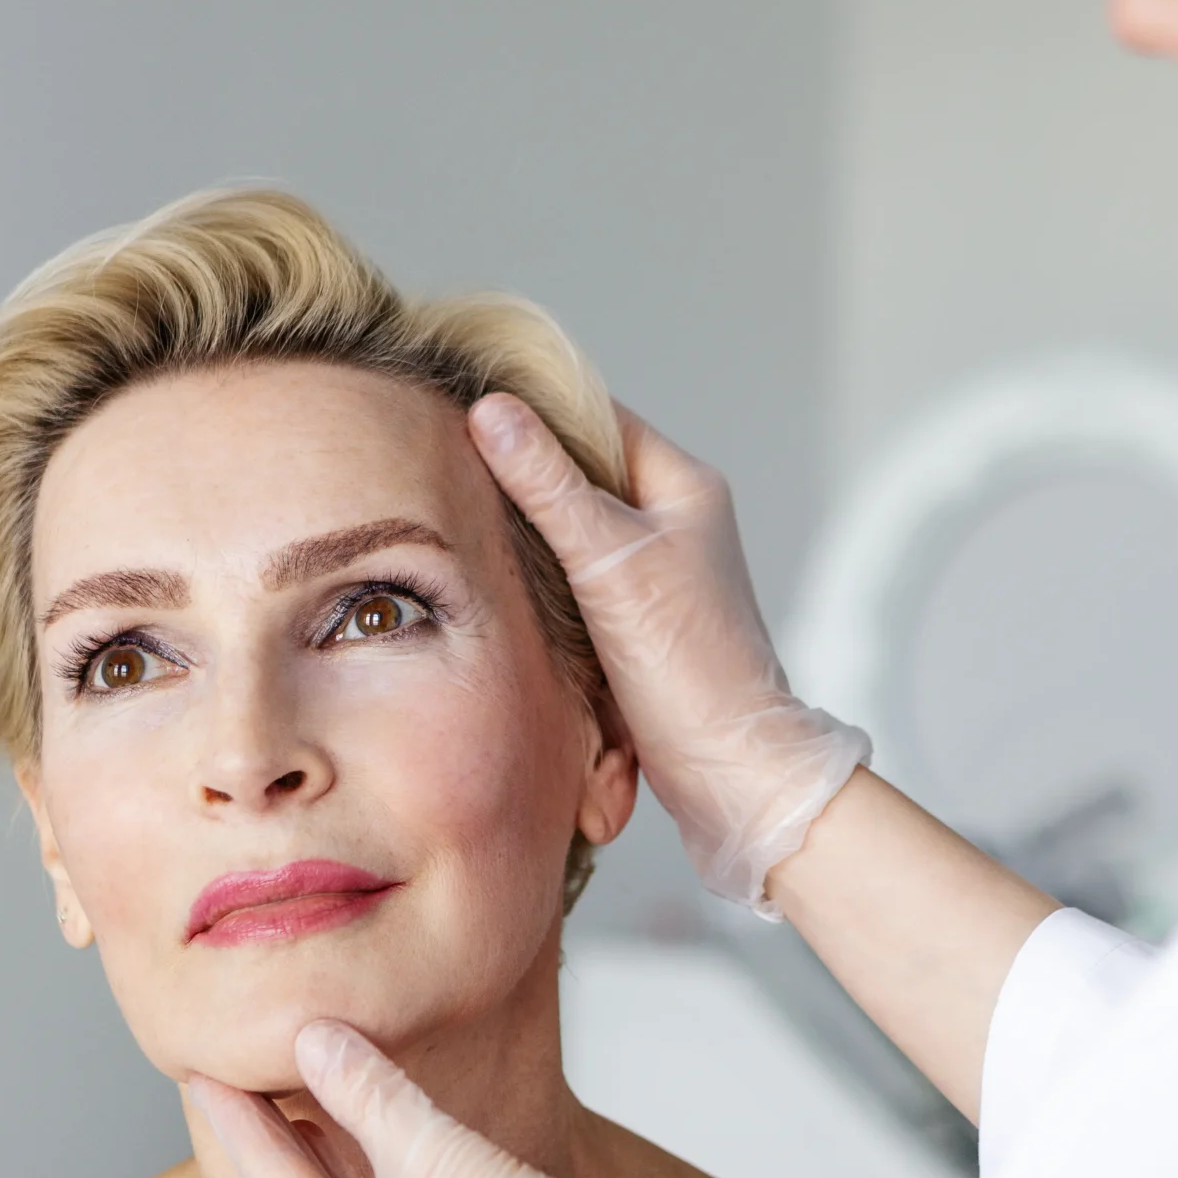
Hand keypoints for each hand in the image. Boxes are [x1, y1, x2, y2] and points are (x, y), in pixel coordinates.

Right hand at [467, 395, 868, 910]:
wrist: (732, 773)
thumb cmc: (691, 668)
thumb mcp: (610, 563)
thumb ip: (549, 486)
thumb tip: (493, 410)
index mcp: (683, 487)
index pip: (595, 417)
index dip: (532, 408)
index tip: (463, 404)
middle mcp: (673, 522)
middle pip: (579, 472)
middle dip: (520, 473)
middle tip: (445, 465)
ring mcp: (654, 574)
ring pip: (571, 530)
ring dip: (525, 532)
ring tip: (459, 521)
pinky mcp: (635, 623)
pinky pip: (573, 581)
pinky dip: (538, 580)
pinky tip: (496, 583)